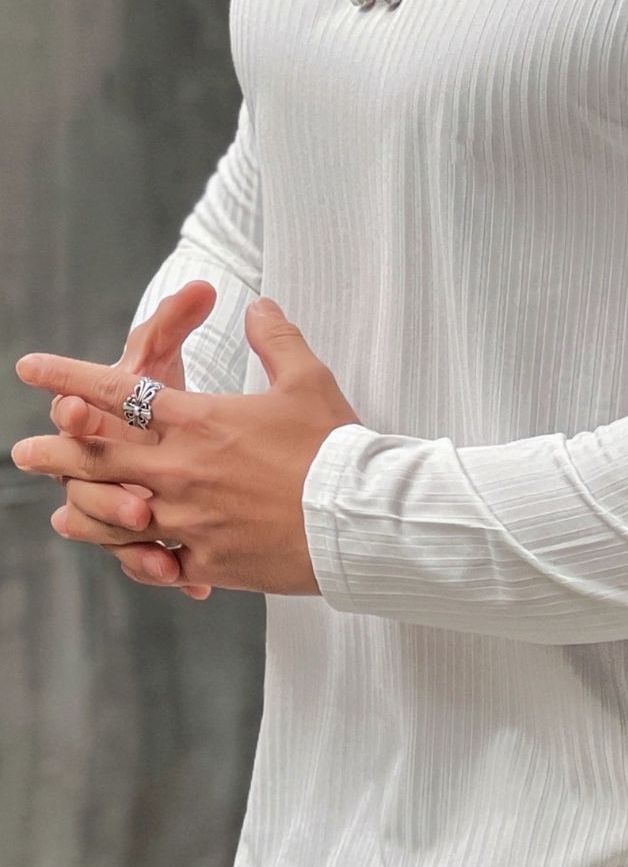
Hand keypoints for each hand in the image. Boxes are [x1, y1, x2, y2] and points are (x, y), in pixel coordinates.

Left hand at [12, 297, 360, 596]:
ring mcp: (189, 519)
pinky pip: (157, 560)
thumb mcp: (307, 380)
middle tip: (23, 452)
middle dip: (56, 451)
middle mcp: (182, 469)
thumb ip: (276, 340)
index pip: (118, 393)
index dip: (69, 378)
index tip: (32, 368)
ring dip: (81, 510)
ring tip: (60, 510)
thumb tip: (260, 306)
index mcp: (199, 421)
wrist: (355, 515)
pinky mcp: (208, 559)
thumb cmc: (333, 446)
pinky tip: (122, 554)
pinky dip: (136, 557)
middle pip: (99, 458)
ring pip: (115, 515)